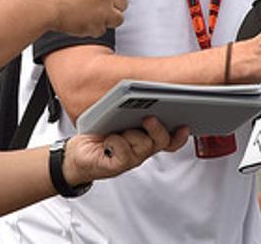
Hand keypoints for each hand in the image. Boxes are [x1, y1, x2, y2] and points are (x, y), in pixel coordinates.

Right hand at [36, 0, 127, 36]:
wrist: (43, 2)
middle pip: (122, 2)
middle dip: (113, 7)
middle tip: (102, 10)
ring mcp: (104, 9)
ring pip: (117, 19)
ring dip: (107, 20)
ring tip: (92, 19)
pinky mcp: (98, 24)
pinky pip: (101, 30)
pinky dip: (92, 30)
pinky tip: (81, 24)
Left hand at [62, 117, 188, 185]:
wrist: (75, 156)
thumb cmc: (98, 137)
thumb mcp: (117, 120)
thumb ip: (132, 112)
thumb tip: (141, 95)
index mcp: (145, 139)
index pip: (170, 140)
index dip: (180, 136)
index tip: (184, 125)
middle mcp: (141, 150)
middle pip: (162, 141)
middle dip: (158, 129)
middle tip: (149, 117)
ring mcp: (130, 159)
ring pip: (144, 146)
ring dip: (132, 134)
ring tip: (120, 129)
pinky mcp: (116, 166)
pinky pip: (123, 152)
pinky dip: (115, 142)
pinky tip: (107, 140)